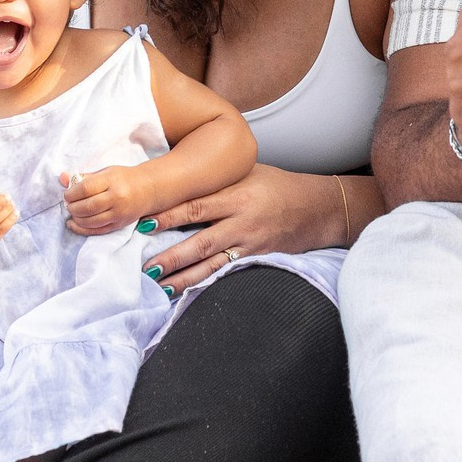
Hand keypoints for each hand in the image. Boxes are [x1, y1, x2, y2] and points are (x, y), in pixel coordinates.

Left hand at [61, 165, 148, 234]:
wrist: (148, 189)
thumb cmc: (123, 178)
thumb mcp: (105, 172)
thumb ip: (84, 177)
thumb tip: (62, 177)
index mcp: (112, 180)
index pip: (85, 188)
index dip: (71, 193)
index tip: (67, 194)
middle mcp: (117, 197)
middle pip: (87, 206)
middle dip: (72, 207)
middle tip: (68, 204)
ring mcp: (119, 213)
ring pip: (90, 221)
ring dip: (76, 218)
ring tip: (73, 212)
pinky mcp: (119, 224)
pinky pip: (97, 231)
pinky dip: (82, 229)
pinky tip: (73, 224)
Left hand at [146, 167, 345, 292]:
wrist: (318, 208)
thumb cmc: (278, 185)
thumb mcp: (247, 172)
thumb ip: (215, 177)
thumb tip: (174, 175)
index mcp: (237, 194)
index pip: (197, 205)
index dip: (169, 215)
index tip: (143, 223)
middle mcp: (242, 220)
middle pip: (201, 240)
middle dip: (171, 255)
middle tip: (145, 266)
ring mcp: (250, 243)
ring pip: (212, 263)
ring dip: (183, 276)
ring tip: (158, 285)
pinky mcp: (257, 258)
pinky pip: (226, 272)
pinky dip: (204, 282)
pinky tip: (185, 290)